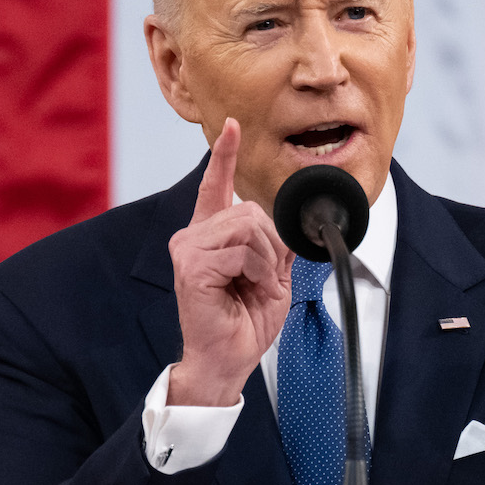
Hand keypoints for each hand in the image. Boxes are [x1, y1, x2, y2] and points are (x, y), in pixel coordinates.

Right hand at [166, 118, 293, 405]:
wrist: (228, 359)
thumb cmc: (244, 323)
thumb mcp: (273, 277)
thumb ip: (279, 245)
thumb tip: (296, 223)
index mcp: (211, 235)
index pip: (216, 185)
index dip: (225, 154)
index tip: (232, 125)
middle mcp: (194, 235)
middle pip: (250, 209)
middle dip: (272, 245)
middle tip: (263, 279)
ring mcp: (189, 248)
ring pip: (249, 226)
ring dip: (265, 261)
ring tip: (252, 286)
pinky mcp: (191, 264)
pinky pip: (242, 250)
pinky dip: (256, 271)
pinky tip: (243, 290)